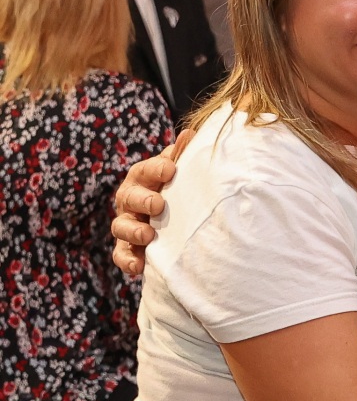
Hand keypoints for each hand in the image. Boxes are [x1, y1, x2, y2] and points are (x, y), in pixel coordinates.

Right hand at [111, 127, 192, 276]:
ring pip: (121, 227)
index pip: (145, 170)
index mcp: (142, 178)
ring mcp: (126, 224)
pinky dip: (128, 261)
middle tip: (158, 204)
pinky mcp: (127, 248)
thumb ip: (182, 155)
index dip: (155, 169)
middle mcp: (130, 200)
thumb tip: (191, 134)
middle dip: (143, 200)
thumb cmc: (173, 188)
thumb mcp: (176, 171)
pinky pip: (121, 255)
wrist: (168, 216)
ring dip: (133, 231)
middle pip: (129, 197)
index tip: (170, 170)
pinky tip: (139, 266)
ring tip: (148, 235)